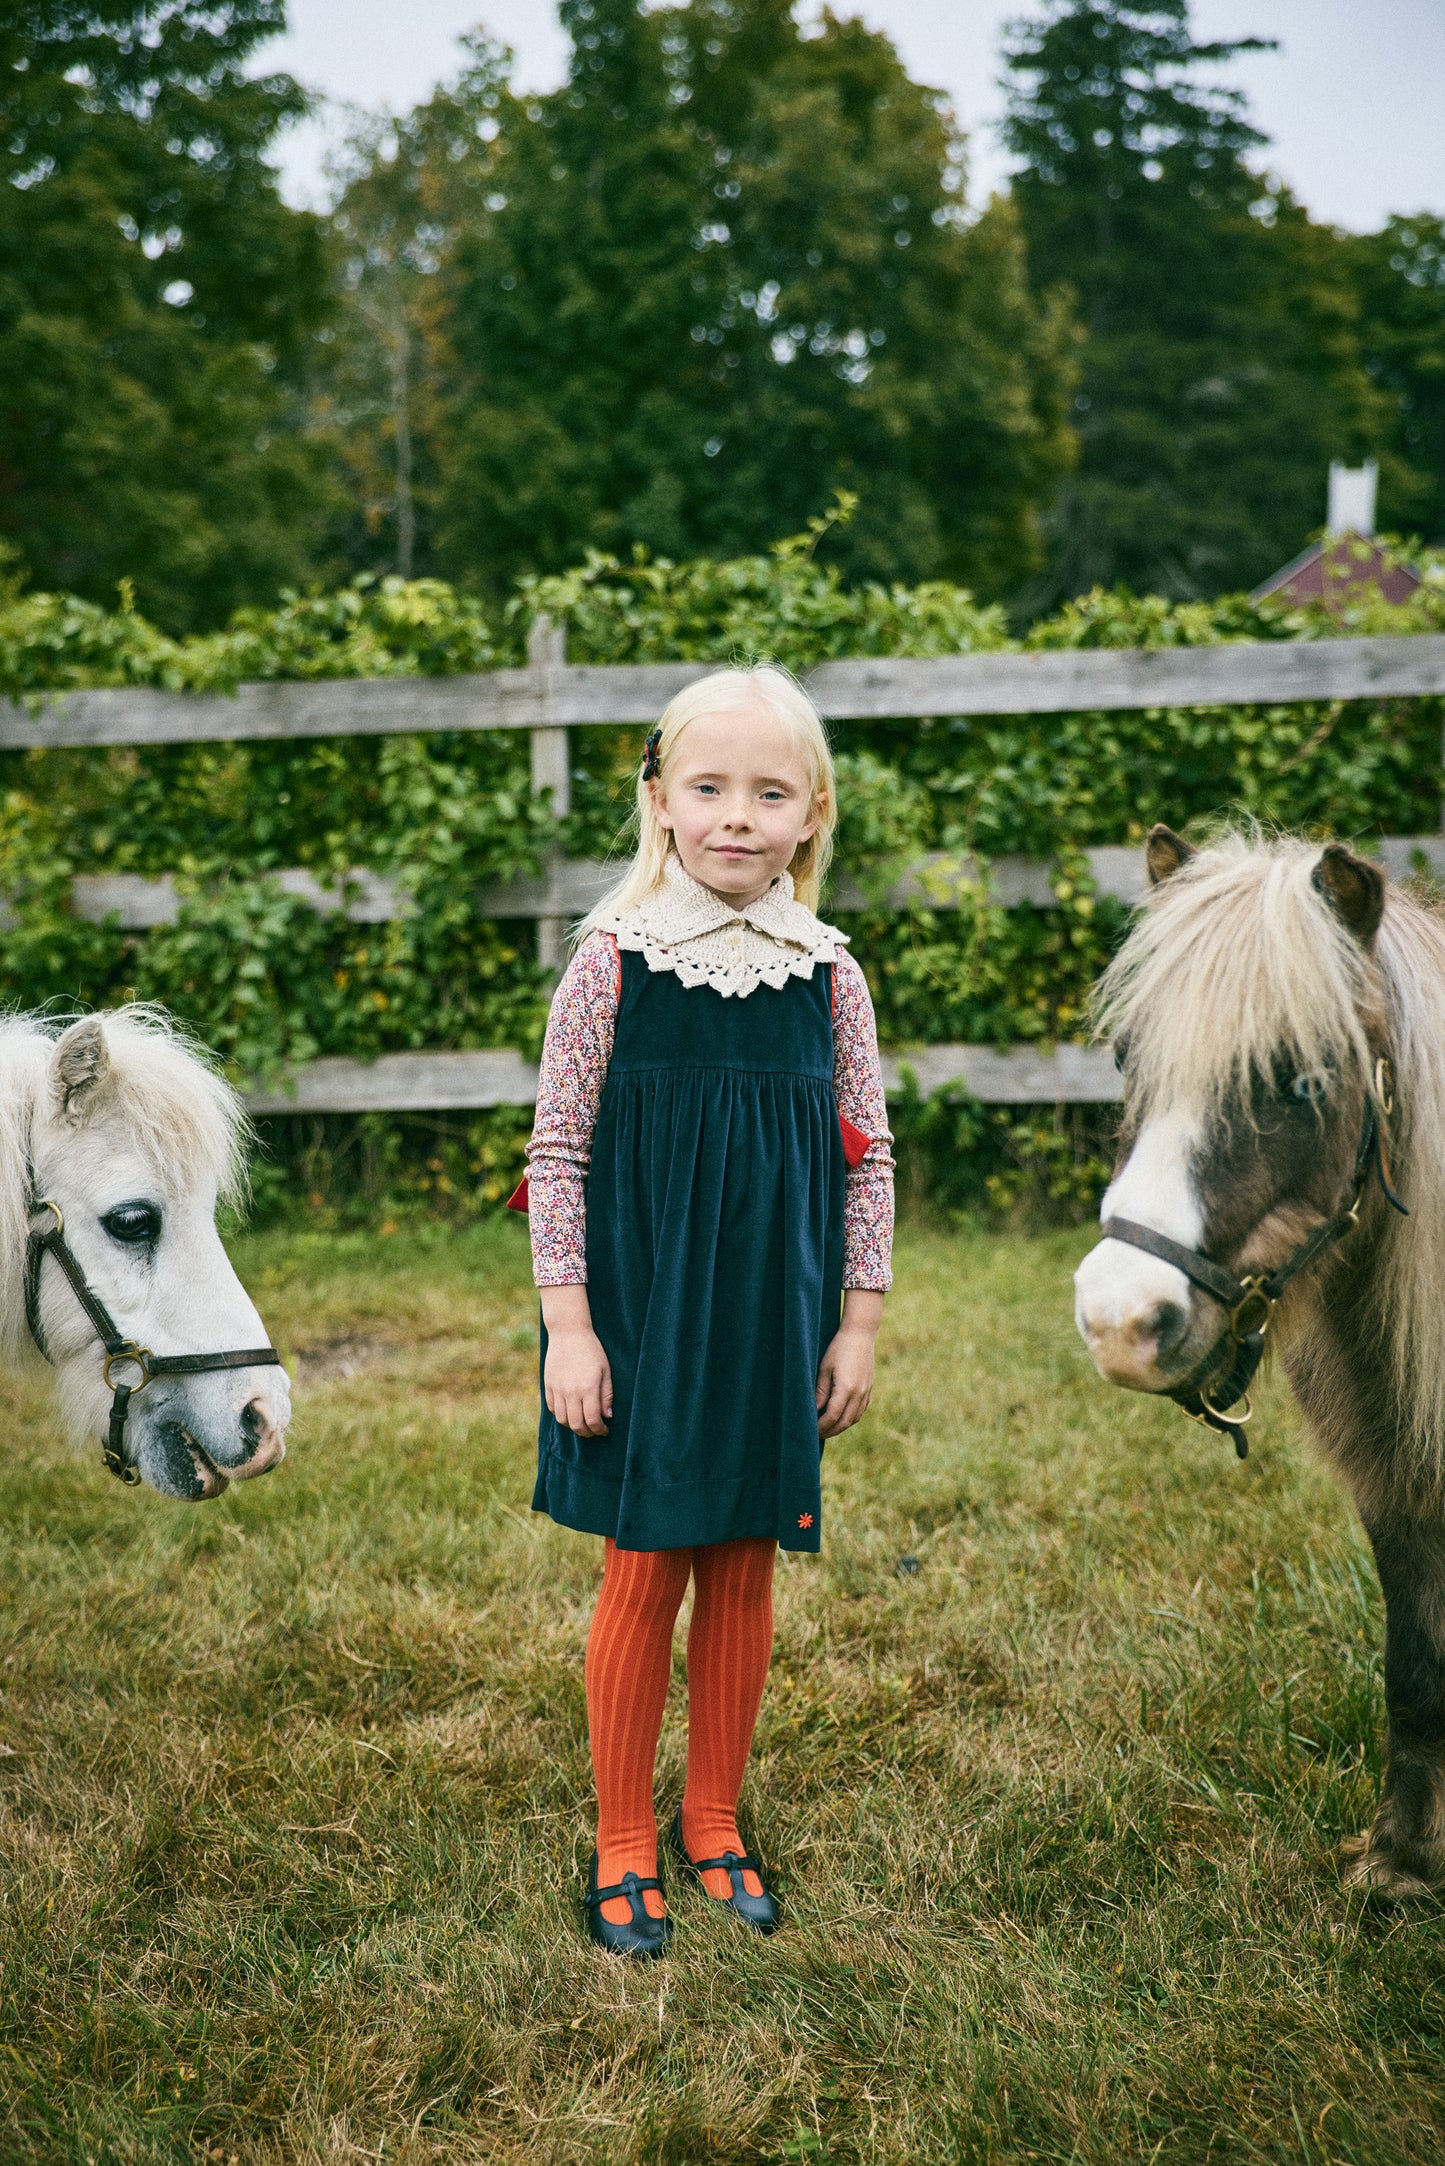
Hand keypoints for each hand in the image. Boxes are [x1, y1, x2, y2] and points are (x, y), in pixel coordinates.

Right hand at [541, 1286, 612, 1436]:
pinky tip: (570, 1411)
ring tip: (582, 1422)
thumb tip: (608, 1416)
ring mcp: (557, 1389)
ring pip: (563, 1420)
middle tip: (595, 1431)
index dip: (600, 1430)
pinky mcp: (548, 1385)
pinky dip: (561, 1415)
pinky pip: (552, 1409)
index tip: (605, 1430)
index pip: (593, 1420)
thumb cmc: (592, 1350)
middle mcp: (571, 1392)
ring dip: (573, 1426)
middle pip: (576, 1425)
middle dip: (587, 1432)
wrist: (568, 1333)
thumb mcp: (606, 1370)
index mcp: (588, 1388)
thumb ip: (607, 1395)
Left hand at [815, 1291, 882, 1438]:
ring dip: (840, 1426)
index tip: (811, 1431)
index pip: (832, 1416)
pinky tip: (841, 1417)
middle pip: (844, 1422)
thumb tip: (814, 1411)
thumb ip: (820, 1392)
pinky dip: (850, 1418)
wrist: (860, 1334)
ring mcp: (866, 1392)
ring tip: (827, 1427)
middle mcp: (859, 1393)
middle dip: (830, 1431)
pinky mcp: (869, 1388)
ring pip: (854, 1418)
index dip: (821, 1426)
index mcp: (846, 1389)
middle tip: (816, 1434)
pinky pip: (861, 1410)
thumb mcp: (824, 1369)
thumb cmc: (838, 1349)